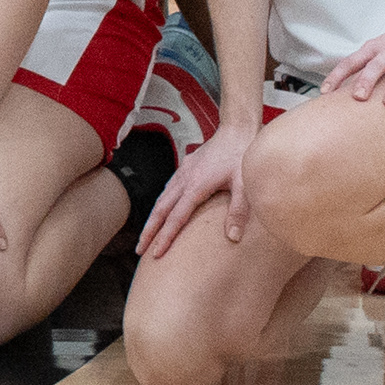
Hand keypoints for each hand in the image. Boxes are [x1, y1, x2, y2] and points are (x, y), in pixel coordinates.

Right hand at [137, 116, 257, 260]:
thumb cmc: (243, 157)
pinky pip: (167, 190)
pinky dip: (161, 205)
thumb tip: (233, 238)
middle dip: (149, 231)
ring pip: (161, 199)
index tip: (156, 253)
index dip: (165, 236)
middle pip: (160, 210)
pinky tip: (162, 211)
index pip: (176, 217)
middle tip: (139, 250)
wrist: (237, 131)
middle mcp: (184, 180)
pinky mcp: (185, 169)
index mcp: (196, 186)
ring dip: (153, 219)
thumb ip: (238, 211)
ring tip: (147, 236)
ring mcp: (182, 173)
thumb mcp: (245, 185)